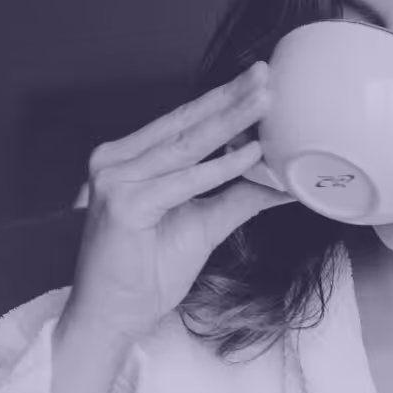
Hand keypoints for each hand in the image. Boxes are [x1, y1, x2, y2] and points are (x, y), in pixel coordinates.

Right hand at [59, 62, 289, 347]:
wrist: (112, 316)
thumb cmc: (145, 274)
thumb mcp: (203, 225)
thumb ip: (237, 197)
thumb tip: (279, 181)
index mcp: (128, 160)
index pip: (183, 123)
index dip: (221, 102)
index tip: (257, 83)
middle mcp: (116, 162)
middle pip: (185, 124)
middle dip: (229, 98)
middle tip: (266, 75)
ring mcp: (116, 181)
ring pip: (187, 145)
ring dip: (230, 122)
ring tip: (265, 102)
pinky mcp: (124, 205)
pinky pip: (184, 182)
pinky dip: (220, 168)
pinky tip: (251, 155)